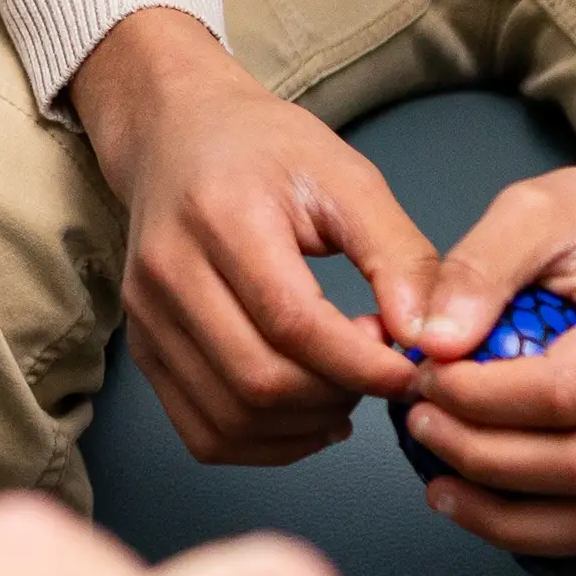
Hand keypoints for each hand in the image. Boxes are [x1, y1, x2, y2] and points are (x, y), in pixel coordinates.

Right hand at [71, 9, 435, 462]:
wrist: (175, 131)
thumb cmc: (264, 148)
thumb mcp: (345, 177)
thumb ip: (397, 255)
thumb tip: (432, 341)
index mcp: (219, 214)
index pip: (292, 322)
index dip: (362, 365)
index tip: (412, 370)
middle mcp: (167, 270)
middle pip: (259, 381)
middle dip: (338, 396)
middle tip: (378, 370)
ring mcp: (146, 315)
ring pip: (231, 418)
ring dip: (306, 427)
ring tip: (344, 386)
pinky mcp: (142, 347)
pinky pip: (204, 432)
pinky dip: (265, 443)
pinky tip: (305, 412)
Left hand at [395, 136, 575, 558]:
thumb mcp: (531, 209)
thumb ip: (478, 269)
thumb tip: (431, 343)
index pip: (565, 393)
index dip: (482, 401)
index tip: (422, 379)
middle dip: (487, 463)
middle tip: (419, 429)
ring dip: (515, 520)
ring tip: (442, 490)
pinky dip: (550, 527)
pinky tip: (490, 501)